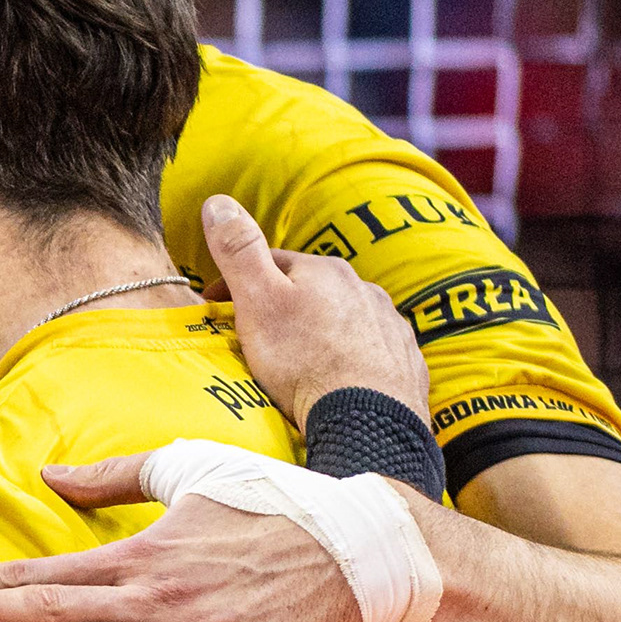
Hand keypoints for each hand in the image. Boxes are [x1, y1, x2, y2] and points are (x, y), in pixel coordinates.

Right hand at [201, 192, 426, 425]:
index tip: (216, 306)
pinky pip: (371, 350)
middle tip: (253, 335)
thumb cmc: (305, 360)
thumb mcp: (259, 300)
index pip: (272, 262)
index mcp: (326, 271)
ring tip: (297, 360)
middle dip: (283, 304)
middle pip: (312, 290)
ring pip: (344, 318)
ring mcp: (389, 325)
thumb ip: (239, 250)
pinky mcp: (404, 361)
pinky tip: (338, 377)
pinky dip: (351, 357)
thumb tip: (219, 202)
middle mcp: (364, 289)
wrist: (368, 420)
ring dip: (320, 330)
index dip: (238, 281)